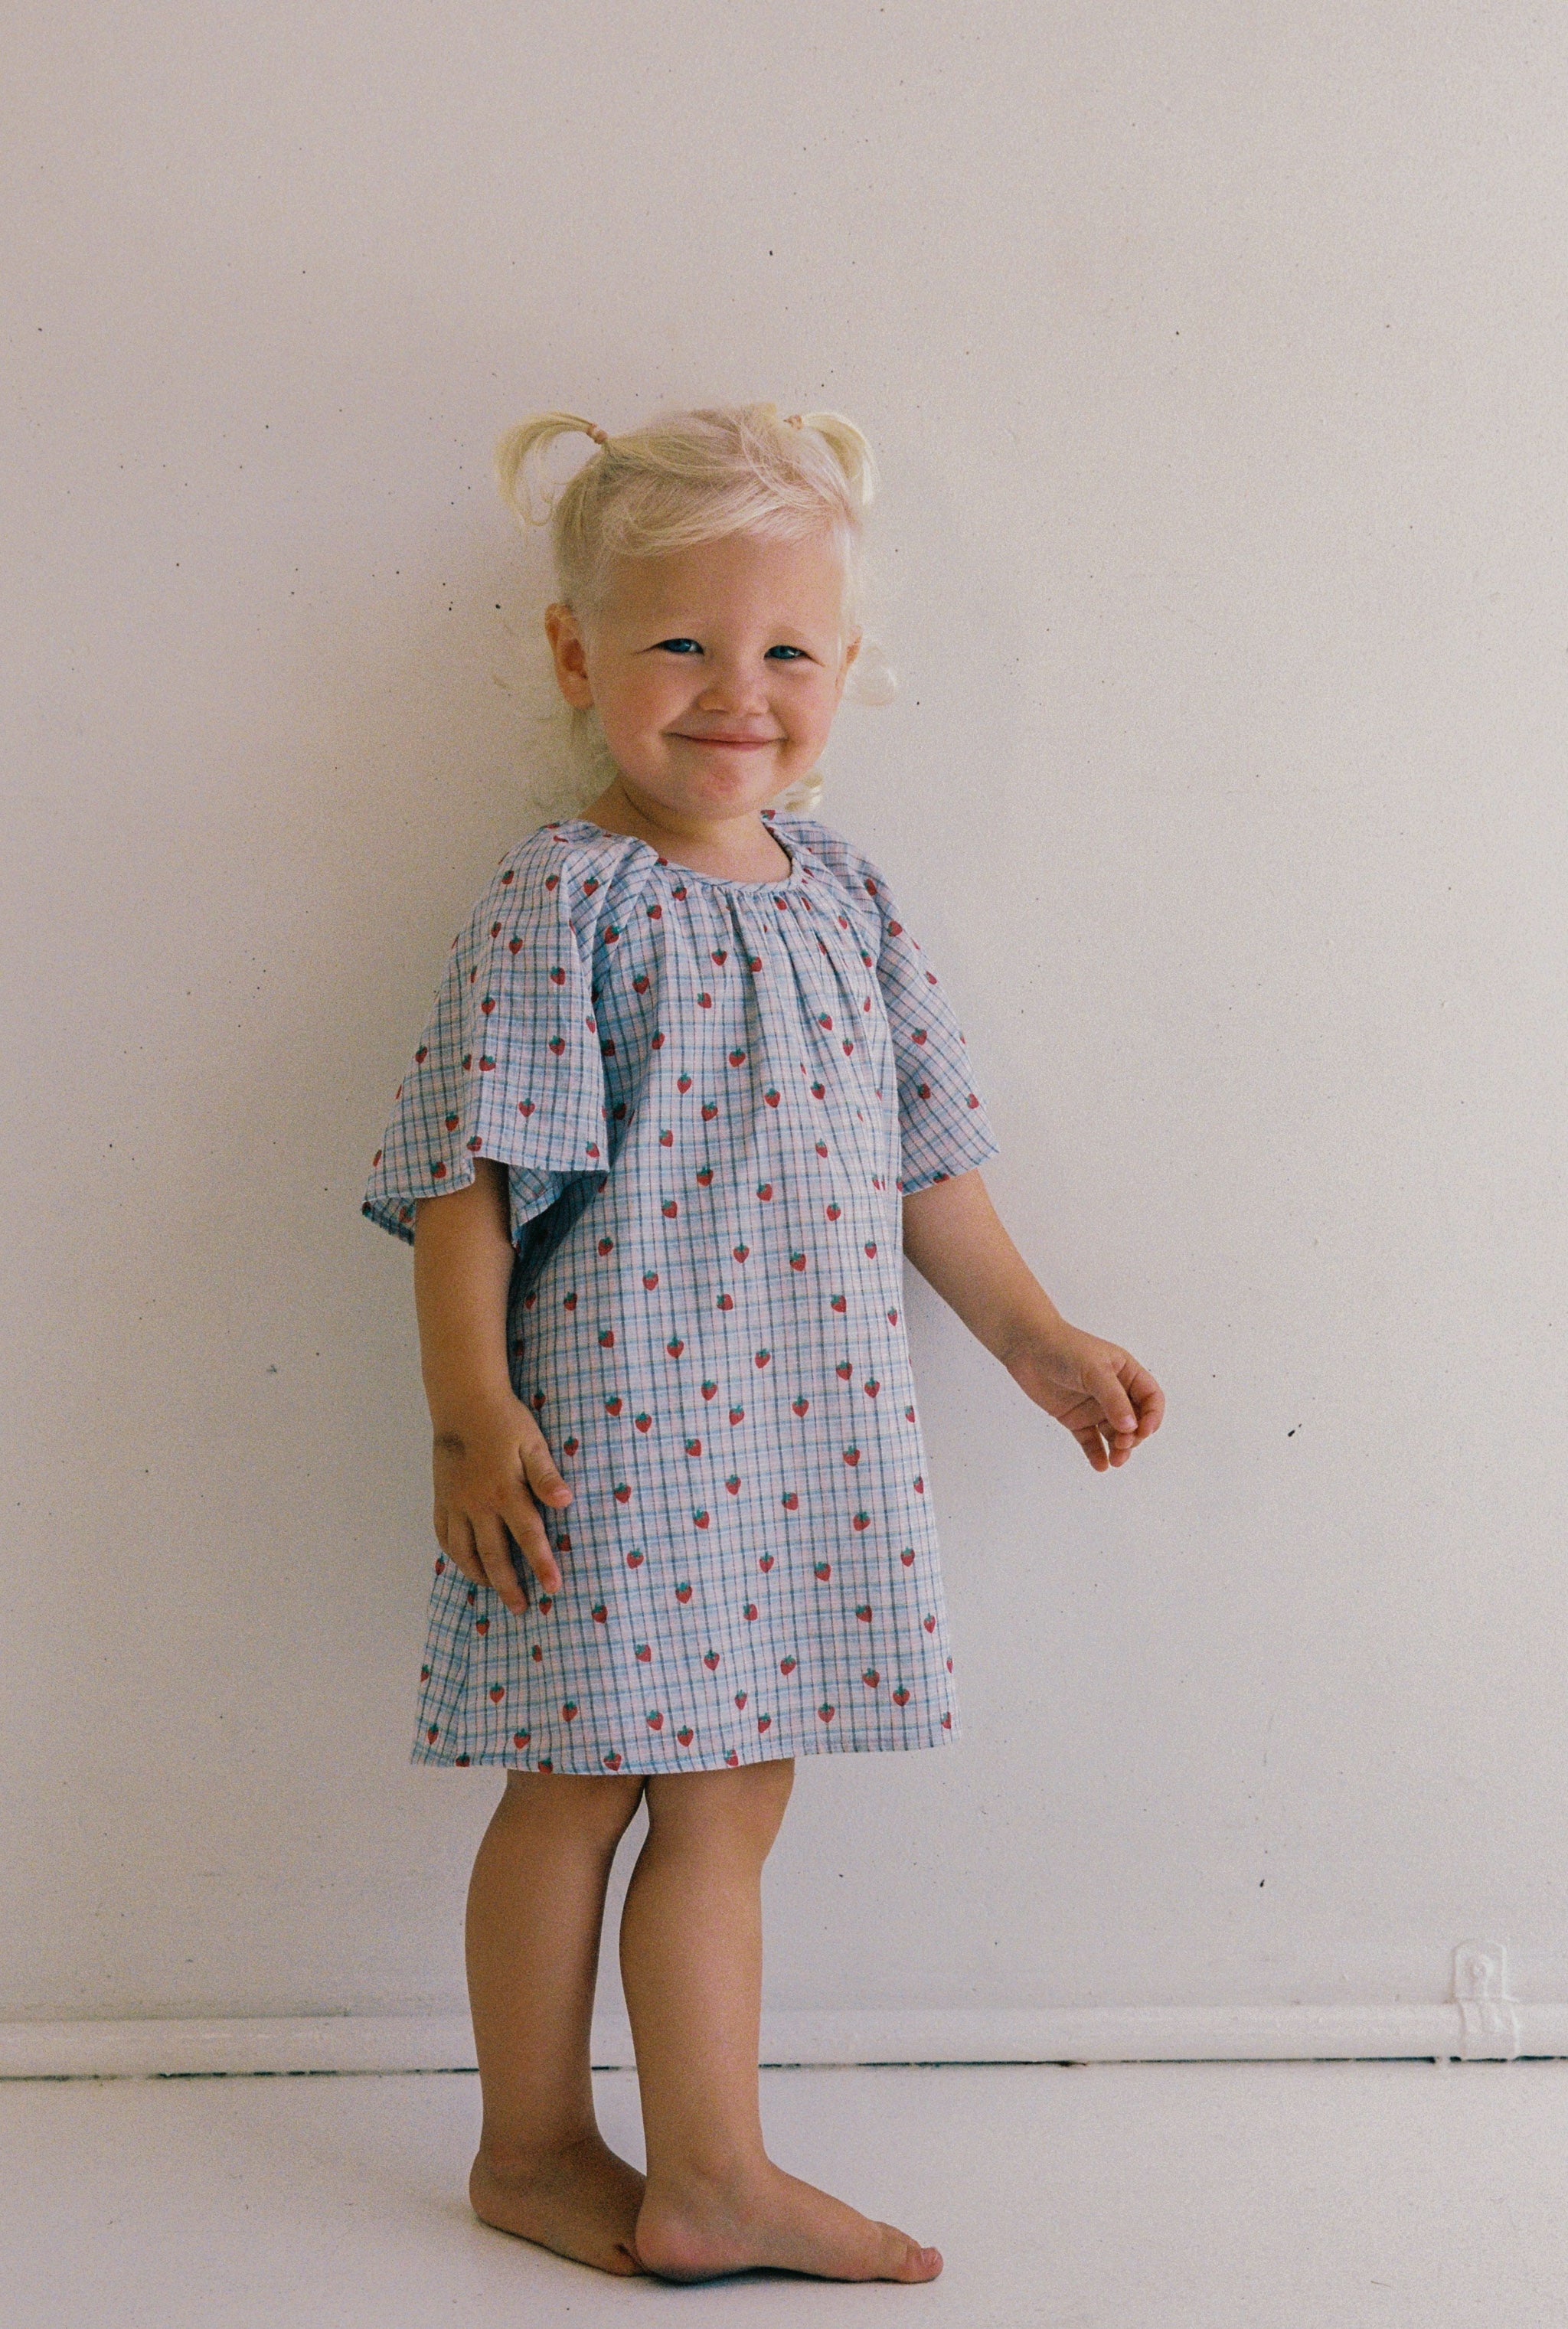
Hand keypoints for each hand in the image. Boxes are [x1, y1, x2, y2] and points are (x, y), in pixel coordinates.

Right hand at [430, 1393, 572, 1613]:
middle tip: (520, 1608)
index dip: (541, 1564)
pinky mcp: (442, 1498)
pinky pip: (444, 1535)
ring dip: (480, 1574)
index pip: (528, 1537)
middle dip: (508, 1585)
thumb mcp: (533, 1443)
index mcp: (505, 1492)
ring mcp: (456, 1504)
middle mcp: (478, 1504)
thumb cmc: (505, 1422)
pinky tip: (465, 1563)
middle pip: (494, 1555)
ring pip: (465, 1551)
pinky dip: (454, 1554)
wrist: (463, 1403)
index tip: (554, 1588)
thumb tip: (565, 1501)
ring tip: (493, 1590)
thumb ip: (546, 1475)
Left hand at [1004, 1318, 1164, 1472]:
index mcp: (1126, 1373)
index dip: (1152, 1416)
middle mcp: (1114, 1392)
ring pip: (1115, 1434)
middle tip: (1122, 1443)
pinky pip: (1091, 1441)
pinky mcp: (1076, 1419)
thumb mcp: (1094, 1369)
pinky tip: (1101, 1465)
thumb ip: (1113, 1399)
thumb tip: (1131, 1427)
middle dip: (1134, 1436)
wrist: (1026, 1347)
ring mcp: (1095, 1407)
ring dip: (1119, 1449)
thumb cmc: (1064, 1348)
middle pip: (1135, 1421)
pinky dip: (1097, 1454)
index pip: (1151, 1398)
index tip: (1143, 1430)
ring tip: (1115, 1460)